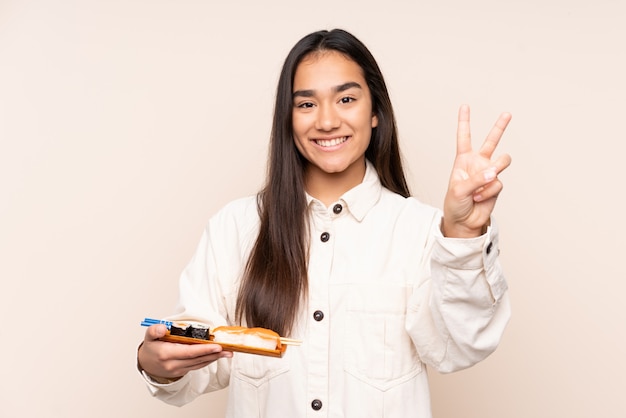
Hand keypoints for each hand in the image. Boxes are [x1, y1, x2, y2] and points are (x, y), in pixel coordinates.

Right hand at [137, 324, 231, 380]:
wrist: (145, 363)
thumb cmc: (151, 347)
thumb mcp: (149, 336)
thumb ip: (154, 330)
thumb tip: (163, 328)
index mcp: (166, 354)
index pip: (188, 352)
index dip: (204, 349)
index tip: (216, 346)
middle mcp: (173, 364)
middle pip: (197, 359)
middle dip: (214, 354)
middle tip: (228, 350)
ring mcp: (178, 370)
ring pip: (199, 364)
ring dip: (214, 358)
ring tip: (227, 353)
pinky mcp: (182, 372)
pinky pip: (197, 366)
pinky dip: (207, 361)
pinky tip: (216, 356)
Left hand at [442, 105, 511, 237]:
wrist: (464, 221)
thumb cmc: (455, 204)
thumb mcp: (458, 190)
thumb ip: (476, 179)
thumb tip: (494, 173)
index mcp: (463, 160)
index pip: (464, 138)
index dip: (464, 122)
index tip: (465, 106)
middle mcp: (477, 164)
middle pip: (491, 141)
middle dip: (499, 127)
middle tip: (507, 114)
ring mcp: (489, 174)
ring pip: (502, 161)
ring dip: (497, 167)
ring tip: (489, 176)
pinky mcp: (496, 185)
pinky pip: (497, 183)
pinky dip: (488, 192)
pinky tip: (480, 198)